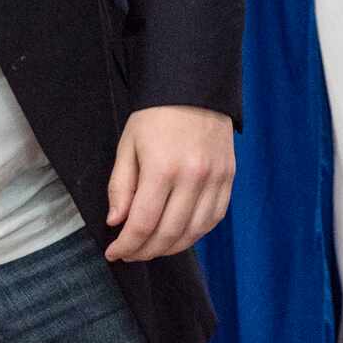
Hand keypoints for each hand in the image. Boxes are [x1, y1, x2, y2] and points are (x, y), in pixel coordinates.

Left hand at [104, 105, 236, 260]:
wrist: (194, 88)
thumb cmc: (155, 116)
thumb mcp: (127, 146)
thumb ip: (121, 187)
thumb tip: (117, 222)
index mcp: (162, 168)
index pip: (143, 223)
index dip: (126, 245)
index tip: (114, 252)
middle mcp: (193, 177)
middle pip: (168, 233)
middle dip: (145, 251)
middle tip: (131, 253)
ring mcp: (215, 179)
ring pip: (193, 232)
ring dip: (170, 247)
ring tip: (152, 248)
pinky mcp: (228, 178)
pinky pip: (214, 219)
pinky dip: (195, 234)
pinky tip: (179, 234)